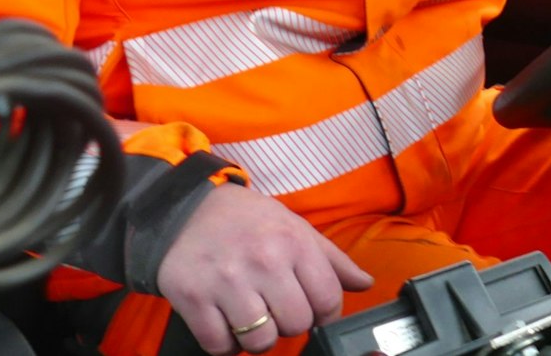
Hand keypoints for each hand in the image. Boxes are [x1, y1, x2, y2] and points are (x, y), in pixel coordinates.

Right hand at [156, 183, 373, 354]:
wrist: (186, 209)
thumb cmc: (247, 221)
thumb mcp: (295, 227)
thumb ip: (332, 260)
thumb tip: (365, 284)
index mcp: (294, 243)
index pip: (328, 301)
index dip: (323, 313)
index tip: (310, 309)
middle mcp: (264, 261)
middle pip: (296, 324)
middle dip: (290, 324)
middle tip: (275, 309)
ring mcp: (227, 281)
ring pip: (260, 341)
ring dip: (258, 338)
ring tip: (251, 318)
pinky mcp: (193, 298)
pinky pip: (219, 346)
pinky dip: (225, 345)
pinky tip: (226, 324)